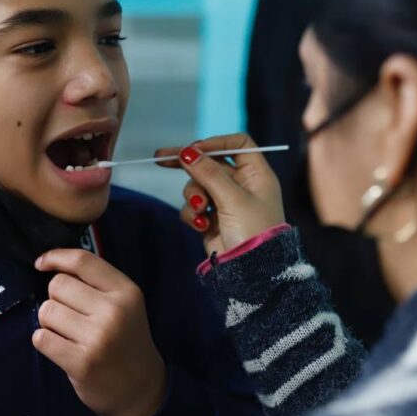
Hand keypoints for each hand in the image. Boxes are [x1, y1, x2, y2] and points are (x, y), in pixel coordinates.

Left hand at [32, 250, 166, 415]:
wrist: (141, 389)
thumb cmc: (125, 340)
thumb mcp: (124, 304)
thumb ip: (95, 283)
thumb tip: (49, 263)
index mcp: (126, 291)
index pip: (82, 261)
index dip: (55, 257)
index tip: (41, 264)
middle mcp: (114, 311)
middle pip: (58, 285)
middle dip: (56, 298)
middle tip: (72, 317)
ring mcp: (98, 338)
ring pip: (46, 311)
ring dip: (49, 322)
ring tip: (68, 334)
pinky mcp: (82, 363)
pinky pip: (41, 338)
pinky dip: (44, 341)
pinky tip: (61, 348)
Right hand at [156, 133, 284, 254]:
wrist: (252, 272)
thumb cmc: (254, 232)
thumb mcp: (232, 198)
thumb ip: (208, 173)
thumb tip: (187, 151)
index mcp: (256, 175)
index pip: (237, 145)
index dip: (216, 143)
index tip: (194, 149)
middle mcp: (241, 185)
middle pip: (210, 163)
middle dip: (189, 166)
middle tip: (160, 159)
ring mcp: (226, 202)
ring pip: (198, 186)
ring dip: (194, 197)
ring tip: (201, 211)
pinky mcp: (212, 219)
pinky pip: (194, 207)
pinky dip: (193, 215)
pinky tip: (201, 226)